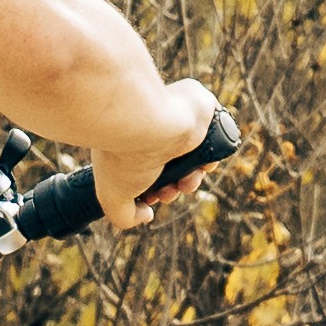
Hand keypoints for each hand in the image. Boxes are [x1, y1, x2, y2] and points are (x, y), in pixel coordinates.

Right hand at [92, 80, 225, 231]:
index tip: (150, 197)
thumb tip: (147, 215)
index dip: (154, 191)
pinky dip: (210, 158)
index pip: (147, 171)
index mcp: (129, 143)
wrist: (143, 120)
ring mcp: (174, 117)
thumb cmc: (124, 156)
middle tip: (168, 191)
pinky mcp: (199, 108)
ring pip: (193, 157)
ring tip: (185, 182)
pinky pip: (212, 137)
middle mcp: (151, 130)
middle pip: (172, 168)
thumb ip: (125, 217)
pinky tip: (201, 166)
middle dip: (174, 188)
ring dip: (192, 179)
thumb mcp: (113, 198)